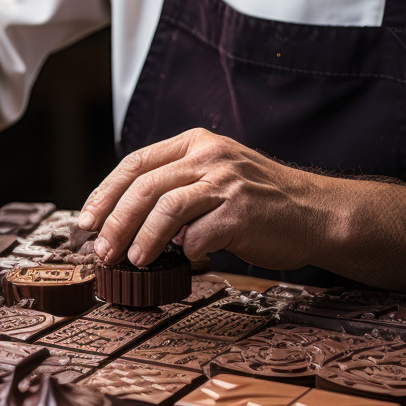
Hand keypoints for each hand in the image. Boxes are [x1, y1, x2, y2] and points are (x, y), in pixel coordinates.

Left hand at [78, 128, 321, 269]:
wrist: (317, 213)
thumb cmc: (262, 203)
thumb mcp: (217, 177)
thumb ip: (177, 188)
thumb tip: (124, 223)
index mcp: (197, 143)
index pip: (136, 163)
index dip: (105, 193)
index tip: (87, 220)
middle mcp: (210, 156)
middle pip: (144, 186)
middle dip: (115, 222)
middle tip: (102, 250)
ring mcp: (227, 182)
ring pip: (165, 208)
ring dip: (142, 239)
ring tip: (133, 261)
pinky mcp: (241, 212)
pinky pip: (198, 234)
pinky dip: (186, 251)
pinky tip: (186, 261)